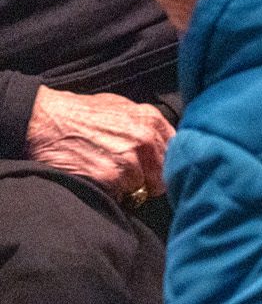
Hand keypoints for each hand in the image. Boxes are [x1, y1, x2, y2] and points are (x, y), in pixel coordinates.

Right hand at [25, 87, 173, 201]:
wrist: (44, 121)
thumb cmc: (81, 114)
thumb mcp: (122, 107)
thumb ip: (147, 125)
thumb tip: (162, 144)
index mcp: (151, 120)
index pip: (175, 152)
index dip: (165, 164)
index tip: (156, 170)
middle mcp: (145, 140)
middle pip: (163, 175)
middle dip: (150, 180)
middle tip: (130, 178)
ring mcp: (128, 160)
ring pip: (141, 188)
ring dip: (128, 188)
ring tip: (107, 174)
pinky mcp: (110, 178)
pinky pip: (121, 196)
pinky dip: (111, 193)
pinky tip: (97, 179)